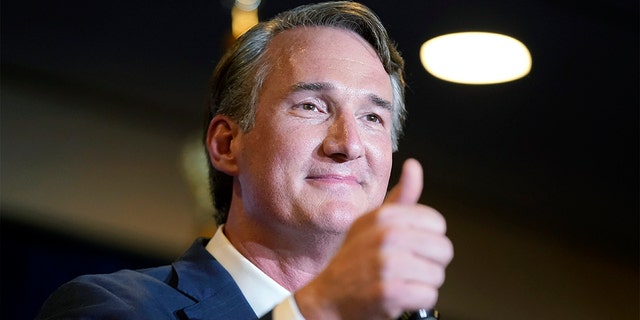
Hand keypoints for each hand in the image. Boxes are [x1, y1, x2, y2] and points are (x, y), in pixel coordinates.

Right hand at [295, 159, 453, 319]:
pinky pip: (428, 296)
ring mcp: (387, 264)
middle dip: (429, 263)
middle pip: (443, 249)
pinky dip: (417, 302)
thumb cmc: (354, 259)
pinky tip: (398, 297)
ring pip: (437, 275)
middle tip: (405, 267)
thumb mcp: (373, 222)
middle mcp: (385, 236)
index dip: (428, 238)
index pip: (436, 222)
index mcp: (384, 216)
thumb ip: (401, 196)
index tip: (410, 246)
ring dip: (422, 284)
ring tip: (399, 281)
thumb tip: (414, 166)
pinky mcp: (390, 292)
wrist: (328, 297)